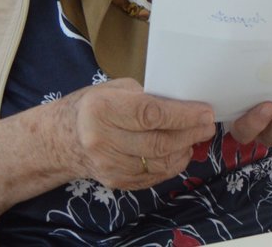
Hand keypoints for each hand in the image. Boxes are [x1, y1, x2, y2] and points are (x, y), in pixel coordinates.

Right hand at [59, 79, 214, 189]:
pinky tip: (181, 152)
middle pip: (158, 142)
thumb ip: (147, 96)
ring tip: (198, 137)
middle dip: (190, 133)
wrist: (63, 138)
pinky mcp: (115, 182)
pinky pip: (151, 177)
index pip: (151, 115)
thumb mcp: (117, 89)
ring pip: (158, 162)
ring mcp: (108, 165)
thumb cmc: (95, 105)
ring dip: (184, 150)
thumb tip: (184, 104)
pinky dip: (171, 165)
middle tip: (209, 126)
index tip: (206, 112)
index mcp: (104, 109)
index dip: (183, 115)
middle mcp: (103, 140)